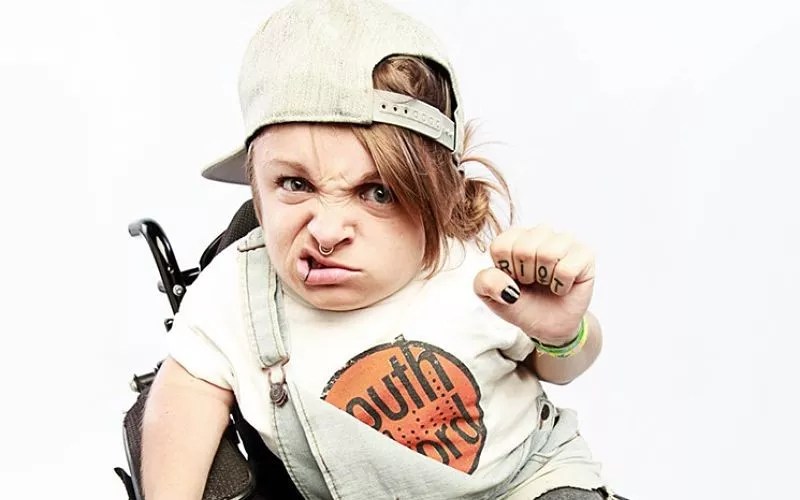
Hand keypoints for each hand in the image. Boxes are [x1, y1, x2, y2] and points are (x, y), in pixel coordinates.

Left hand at [473, 225, 595, 344]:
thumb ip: (485, 282)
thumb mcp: (491, 295)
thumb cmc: (519, 303)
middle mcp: (540, 233)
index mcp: (514, 237)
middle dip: (524, 275)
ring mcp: (564, 241)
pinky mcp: (585, 255)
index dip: (505, 270)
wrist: (545, 325)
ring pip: (549, 253)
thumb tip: (507, 282)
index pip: (501, 246)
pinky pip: (568, 268)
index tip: (512, 278)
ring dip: (544, 278)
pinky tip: (560, 287)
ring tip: (546, 282)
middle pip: (524, 248)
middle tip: (531, 282)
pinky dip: (560, 285)